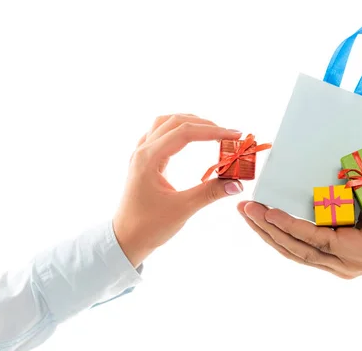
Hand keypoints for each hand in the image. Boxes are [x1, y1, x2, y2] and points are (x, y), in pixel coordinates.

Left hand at [113, 114, 243, 265]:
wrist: (125, 239)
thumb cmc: (148, 226)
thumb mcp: (182, 209)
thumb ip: (210, 193)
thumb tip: (236, 183)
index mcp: (148, 158)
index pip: (184, 132)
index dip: (212, 131)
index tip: (234, 135)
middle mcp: (143, 151)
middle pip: (175, 122)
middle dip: (204, 125)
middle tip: (228, 135)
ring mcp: (142, 154)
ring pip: (166, 123)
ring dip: (190, 122)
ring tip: (212, 131)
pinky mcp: (144, 161)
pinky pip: (160, 134)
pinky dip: (179, 131)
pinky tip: (191, 138)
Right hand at [237, 190, 361, 278]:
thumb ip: (341, 190)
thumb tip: (321, 167)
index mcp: (338, 250)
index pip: (297, 243)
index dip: (271, 229)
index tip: (253, 210)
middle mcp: (336, 260)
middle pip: (288, 248)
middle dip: (261, 229)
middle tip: (240, 208)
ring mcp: (341, 260)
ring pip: (294, 247)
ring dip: (267, 228)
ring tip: (247, 210)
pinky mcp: (349, 253)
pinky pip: (312, 238)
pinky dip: (289, 226)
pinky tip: (272, 214)